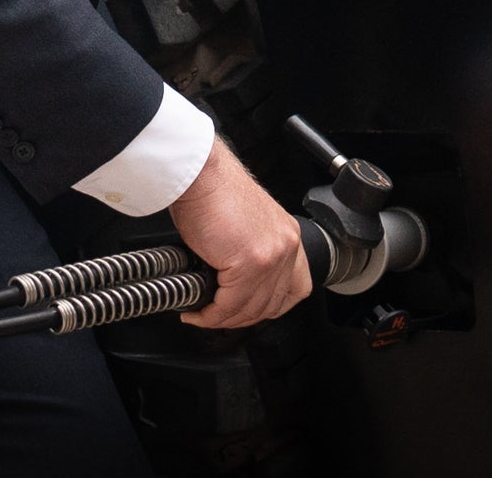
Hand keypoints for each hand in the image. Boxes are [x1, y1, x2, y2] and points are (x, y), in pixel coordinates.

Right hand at [170, 137, 310, 327]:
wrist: (200, 173)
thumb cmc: (212, 190)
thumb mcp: (244, 224)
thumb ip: (249, 253)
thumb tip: (231, 286)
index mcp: (287, 235)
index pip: (295, 288)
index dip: (270, 307)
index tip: (247, 311)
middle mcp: (286, 246)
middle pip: (271, 305)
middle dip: (240, 318)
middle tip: (215, 315)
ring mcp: (271, 255)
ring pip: (250, 309)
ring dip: (222, 318)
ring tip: (201, 313)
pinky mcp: (250, 261)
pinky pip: (229, 304)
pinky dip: (210, 314)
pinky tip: (196, 310)